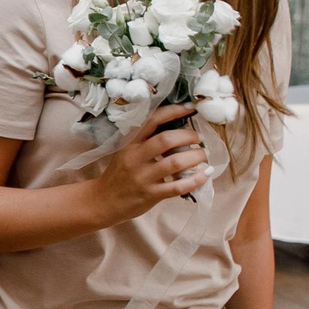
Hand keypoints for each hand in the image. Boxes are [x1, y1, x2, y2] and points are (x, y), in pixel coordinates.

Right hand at [98, 104, 210, 221]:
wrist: (103, 201)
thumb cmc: (119, 175)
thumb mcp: (126, 152)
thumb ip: (146, 142)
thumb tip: (178, 131)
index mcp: (130, 143)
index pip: (152, 120)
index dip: (174, 111)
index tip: (191, 107)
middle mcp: (136, 158)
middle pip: (166, 140)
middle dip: (189, 136)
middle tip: (199, 138)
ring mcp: (143, 177)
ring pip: (175, 162)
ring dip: (195, 157)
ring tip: (203, 155)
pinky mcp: (151, 194)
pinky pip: (177, 187)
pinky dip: (195, 180)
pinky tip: (205, 174)